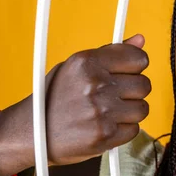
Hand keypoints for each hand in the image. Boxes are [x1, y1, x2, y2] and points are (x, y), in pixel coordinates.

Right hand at [43, 34, 150, 164]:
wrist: (31, 134)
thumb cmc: (55, 97)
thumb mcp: (76, 68)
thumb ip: (111, 53)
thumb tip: (141, 39)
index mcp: (87, 62)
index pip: (138, 58)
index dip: (136, 67)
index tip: (129, 72)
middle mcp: (95, 84)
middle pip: (144, 85)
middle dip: (133, 92)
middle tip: (115, 96)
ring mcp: (101, 111)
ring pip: (142, 108)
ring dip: (130, 112)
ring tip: (109, 113)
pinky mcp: (105, 135)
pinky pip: (134, 129)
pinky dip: (123, 130)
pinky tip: (105, 126)